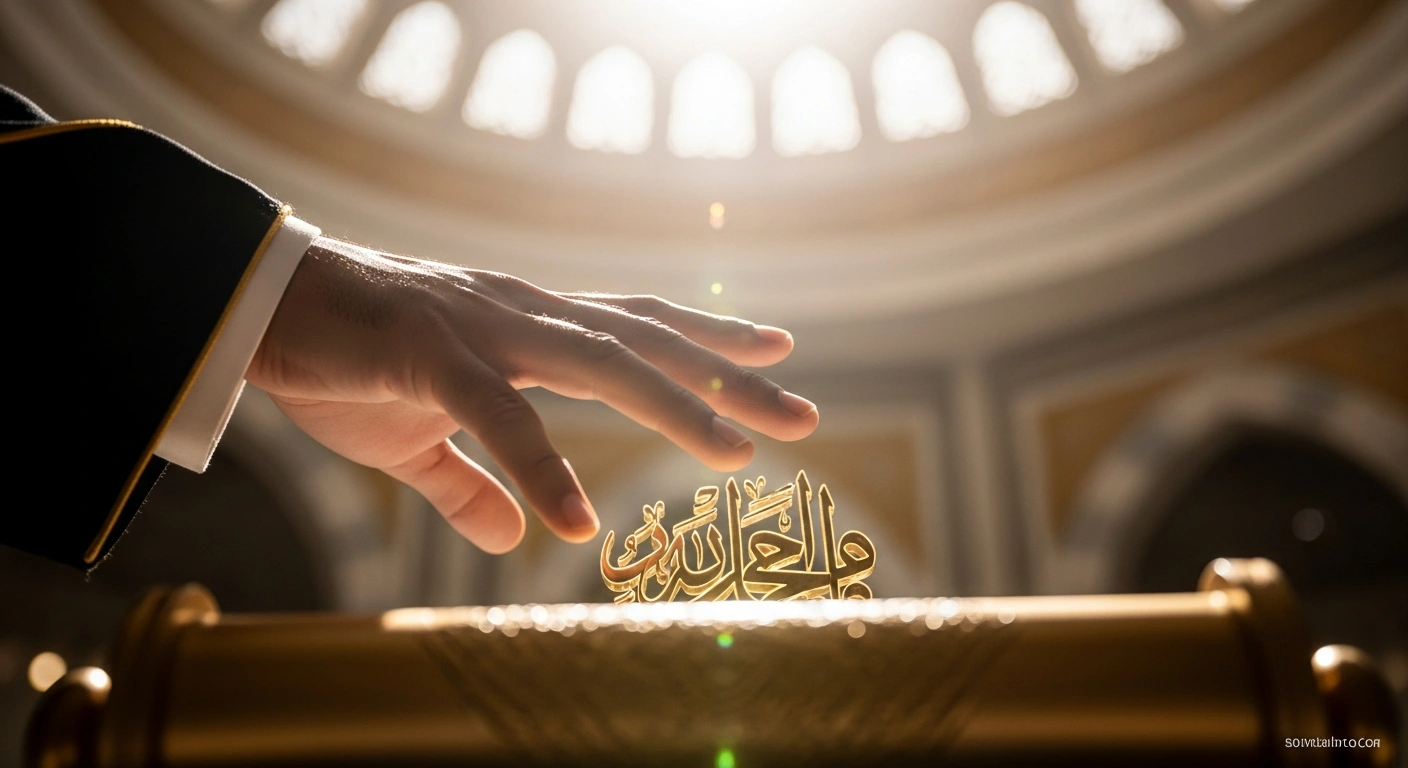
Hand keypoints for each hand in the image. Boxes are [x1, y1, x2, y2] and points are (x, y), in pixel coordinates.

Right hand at [247, 238, 818, 553]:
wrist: (257, 306)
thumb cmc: (342, 360)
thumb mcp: (416, 439)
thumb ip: (472, 485)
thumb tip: (519, 537)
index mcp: (527, 325)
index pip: (637, 325)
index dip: (708, 339)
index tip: (777, 353)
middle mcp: (522, 314)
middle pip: (645, 342)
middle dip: (727, 379)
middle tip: (803, 414)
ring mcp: (481, 328)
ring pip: (599, 360)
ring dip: (672, 406)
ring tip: (736, 453)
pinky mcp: (428, 356)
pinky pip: (496, 415)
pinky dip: (539, 468)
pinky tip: (574, 525)